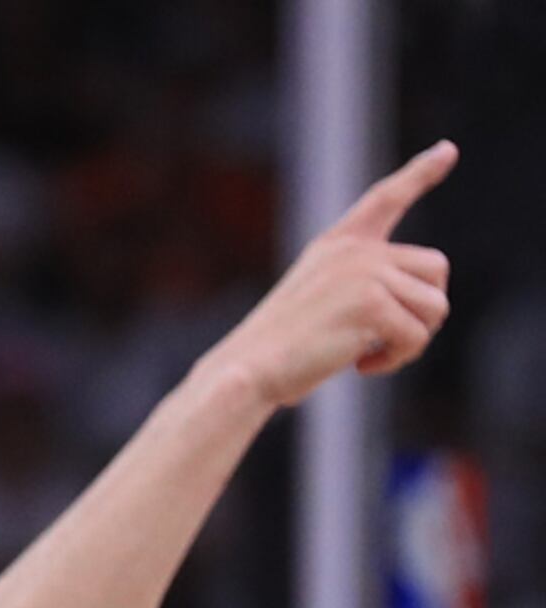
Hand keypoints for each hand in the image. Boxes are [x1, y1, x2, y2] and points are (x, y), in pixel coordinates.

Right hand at [206, 141, 455, 409]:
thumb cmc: (279, 352)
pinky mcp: (371, 303)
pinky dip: (397, 359)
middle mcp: (355, 251)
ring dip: (413, 340)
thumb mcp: (318, 302)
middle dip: (424, 310)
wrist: (246, 370)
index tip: (447, 150)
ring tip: (374, 354)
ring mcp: (364, 273)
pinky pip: (416, 336)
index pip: (385, 198)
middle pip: (435, 269)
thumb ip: (364, 286)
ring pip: (435, 305)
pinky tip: (362, 365)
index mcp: (336, 245)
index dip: (420, 173)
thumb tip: (425, 304)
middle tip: (391, 340)